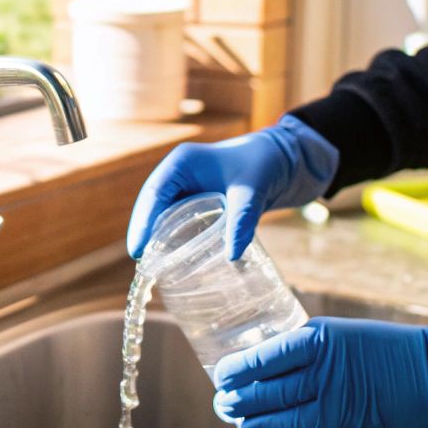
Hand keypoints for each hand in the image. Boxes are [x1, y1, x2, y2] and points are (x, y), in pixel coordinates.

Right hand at [127, 114, 338, 259]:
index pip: (153, 194)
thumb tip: (231, 256)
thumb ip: (241, 219)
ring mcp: (191, 188)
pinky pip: (182, 221)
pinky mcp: (204, 201)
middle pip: (153, 206)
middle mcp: (181, 175)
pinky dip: (177, 237)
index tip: (137, 250)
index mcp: (183, 163)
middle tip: (143, 264)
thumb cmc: (267, 163)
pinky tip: (178, 258)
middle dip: (145, 233)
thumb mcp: (252, 190)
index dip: (142, 222)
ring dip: (159, 237)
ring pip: (166, 215)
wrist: (289, 160)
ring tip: (155, 266)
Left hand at [212, 317, 427, 427]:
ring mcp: (333, 391)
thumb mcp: (345, 336)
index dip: (239, 368)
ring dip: (248, 414)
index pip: (267, 354)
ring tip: (231, 416)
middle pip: (266, 383)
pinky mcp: (345, 417)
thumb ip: (315, 350)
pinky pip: (299, 426)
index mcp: (319, 335)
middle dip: (237, 394)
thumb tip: (281, 369)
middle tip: (221, 400)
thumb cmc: (393, 350)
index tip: (223, 372)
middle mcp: (321, 362)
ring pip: (277, 406)